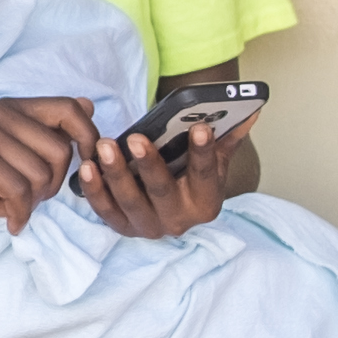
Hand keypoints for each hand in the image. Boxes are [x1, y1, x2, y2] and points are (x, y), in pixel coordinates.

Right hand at [0, 98, 88, 244]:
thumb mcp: (19, 161)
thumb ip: (50, 135)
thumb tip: (89, 105)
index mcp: (13, 109)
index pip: (69, 109)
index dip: (88, 138)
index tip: (87, 165)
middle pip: (60, 150)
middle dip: (54, 185)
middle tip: (31, 200)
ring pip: (41, 174)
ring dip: (34, 202)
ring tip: (15, 207)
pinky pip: (19, 189)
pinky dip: (19, 212)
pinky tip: (10, 220)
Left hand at [72, 113, 256, 239]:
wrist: (173, 205)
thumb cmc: (191, 176)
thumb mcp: (213, 160)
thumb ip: (229, 135)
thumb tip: (250, 111)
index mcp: (206, 203)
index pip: (206, 175)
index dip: (204, 152)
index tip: (200, 127)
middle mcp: (179, 220)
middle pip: (163, 191)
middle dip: (149, 165)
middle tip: (136, 138)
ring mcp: (149, 226)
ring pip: (130, 201)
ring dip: (115, 174)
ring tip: (105, 146)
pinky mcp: (123, 227)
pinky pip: (105, 210)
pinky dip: (94, 190)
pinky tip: (86, 167)